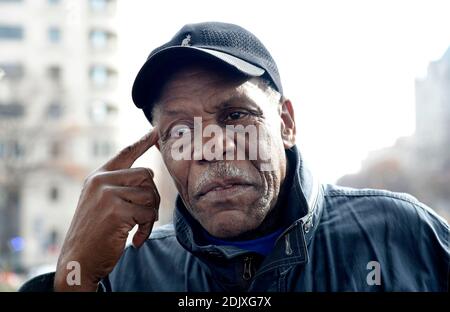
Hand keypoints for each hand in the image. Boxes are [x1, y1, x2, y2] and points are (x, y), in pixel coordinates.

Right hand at [54, 128, 159, 290]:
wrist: (78, 261)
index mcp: (98, 177)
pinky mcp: (116, 211)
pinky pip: (148, 214)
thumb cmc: (94, 234)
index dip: (143, 141)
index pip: (125, 153)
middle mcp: (101, 180)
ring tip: (138, 229)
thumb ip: (118, 187)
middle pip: (146, 175)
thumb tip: (148, 177)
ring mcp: (107, 194)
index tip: (157, 131)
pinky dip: (147, 229)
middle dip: (152, 197)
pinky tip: (135, 240)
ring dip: (151, 216)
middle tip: (146, 216)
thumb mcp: (101, 203)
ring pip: (150, 195)